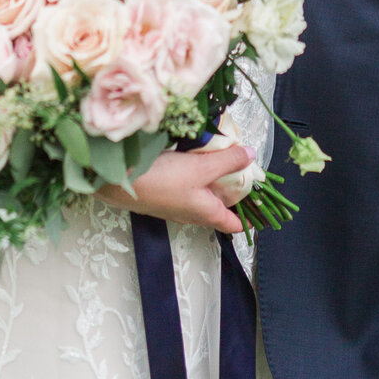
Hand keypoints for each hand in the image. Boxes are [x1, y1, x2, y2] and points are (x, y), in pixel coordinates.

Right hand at [98, 145, 254, 233]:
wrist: (115, 181)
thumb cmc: (161, 180)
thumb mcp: (201, 168)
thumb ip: (227, 161)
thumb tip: (251, 155)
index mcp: (206, 213)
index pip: (234, 224)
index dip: (250, 216)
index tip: (263, 204)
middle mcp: (192, 213)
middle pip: (220, 205)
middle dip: (233, 188)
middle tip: (244, 165)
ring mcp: (176, 203)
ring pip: (202, 193)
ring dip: (213, 177)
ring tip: (221, 153)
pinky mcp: (162, 191)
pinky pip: (187, 184)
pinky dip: (196, 171)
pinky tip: (192, 154)